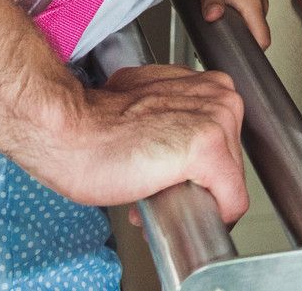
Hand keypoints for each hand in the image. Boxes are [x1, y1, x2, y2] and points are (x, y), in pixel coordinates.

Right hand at [5, 64, 248, 219]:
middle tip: (155, 188)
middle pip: (230, 161)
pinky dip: (213, 217)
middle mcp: (219, 95)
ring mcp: (217, 120)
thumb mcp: (145, 107)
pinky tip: (177, 212)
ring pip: (231, 182)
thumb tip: (174, 148)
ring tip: (155, 196)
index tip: (167, 175)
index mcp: (207, 85)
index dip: (194, 168)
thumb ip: (171, 119)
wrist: (68, 132)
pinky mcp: (207, 148)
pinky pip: (232, 201)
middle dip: (195, 184)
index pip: (225, 142)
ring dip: (196, 200)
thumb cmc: (94, 125)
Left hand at [188, 0, 270, 48]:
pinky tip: (220, 16)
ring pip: (250, 23)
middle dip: (240, 41)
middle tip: (219, 45)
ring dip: (237, 28)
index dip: (253, 53)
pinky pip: (247, 14)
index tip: (238, 60)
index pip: (263, 40)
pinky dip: (236, 18)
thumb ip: (211, 1)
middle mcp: (259, 3)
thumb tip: (213, 17)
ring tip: (217, 29)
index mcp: (254, 4)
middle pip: (256, 34)